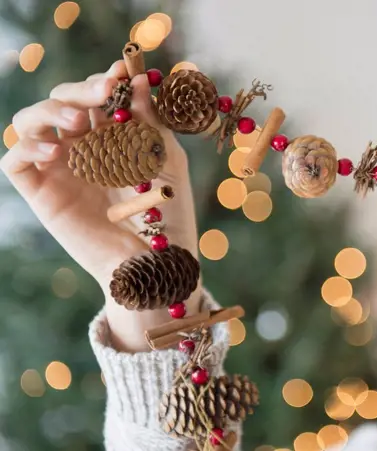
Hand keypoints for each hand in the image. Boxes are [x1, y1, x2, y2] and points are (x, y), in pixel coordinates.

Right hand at [0, 60, 202, 351]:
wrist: (155, 259)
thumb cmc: (168, 212)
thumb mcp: (165, 160)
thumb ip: (149, 121)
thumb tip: (137, 78)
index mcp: (113, 134)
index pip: (97, 95)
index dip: (105, 79)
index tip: (121, 71)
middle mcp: (81, 146)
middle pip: (61, 101)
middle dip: (80, 90)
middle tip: (103, 93)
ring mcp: (59, 167)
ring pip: (30, 121)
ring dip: (50, 112)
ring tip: (78, 124)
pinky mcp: (42, 193)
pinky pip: (15, 161)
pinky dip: (27, 147)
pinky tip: (55, 152)